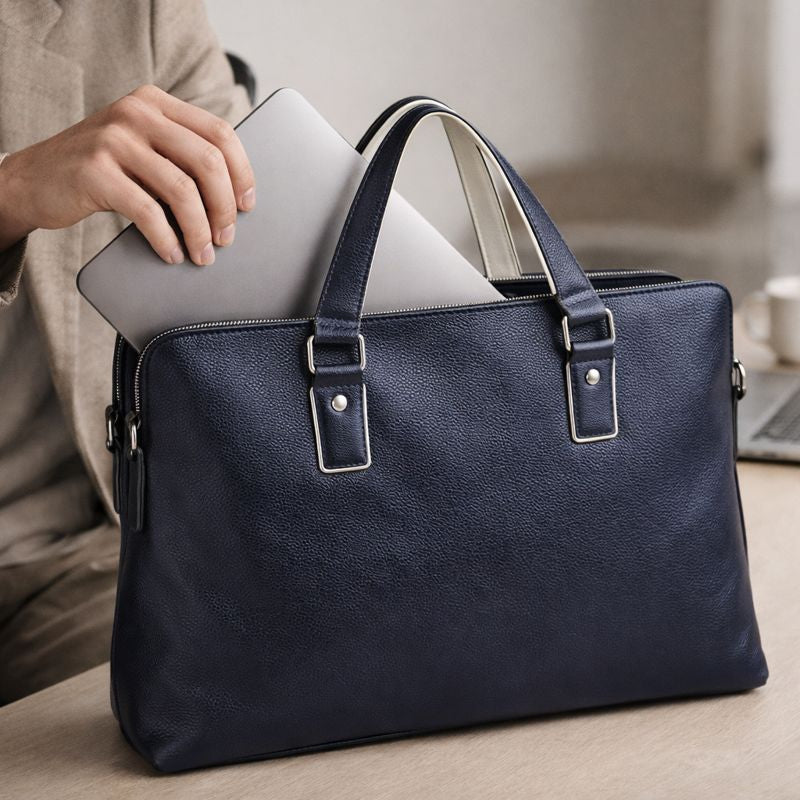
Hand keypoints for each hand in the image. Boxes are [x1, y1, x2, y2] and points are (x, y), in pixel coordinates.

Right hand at [0, 84, 254, 264]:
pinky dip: (166, 238)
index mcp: (156, 103)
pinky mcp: (94, 171)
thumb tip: (235, 200)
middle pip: (207, 161)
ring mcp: (113, 139)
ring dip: (199, 230)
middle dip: (224, 207)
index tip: (247, 206)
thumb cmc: (102, 172)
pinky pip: (147, 211)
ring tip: (203, 255)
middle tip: (226, 238)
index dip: (242, 173)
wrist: (34, 179)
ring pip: (181, 189)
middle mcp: (136, 113)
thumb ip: (180, 158)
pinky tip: (172, 253)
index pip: (220, 133)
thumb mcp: (143, 150)